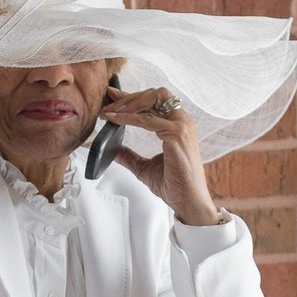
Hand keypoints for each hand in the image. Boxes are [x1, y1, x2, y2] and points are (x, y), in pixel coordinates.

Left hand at [100, 85, 222, 226]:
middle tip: (108, 102)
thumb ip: (129, 156)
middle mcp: (182, 121)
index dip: (132, 96)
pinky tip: (115, 120)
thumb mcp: (144, 167)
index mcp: (177, 125)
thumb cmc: (174, 185)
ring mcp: (181, 126)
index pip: (155, 101)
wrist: (188, 201)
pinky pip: (148, 119)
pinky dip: (129, 117)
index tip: (112, 96)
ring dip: (128, 103)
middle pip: (154, 94)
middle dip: (129, 96)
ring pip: (153, 100)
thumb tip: (112, 149)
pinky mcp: (177, 135)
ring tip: (110, 112)